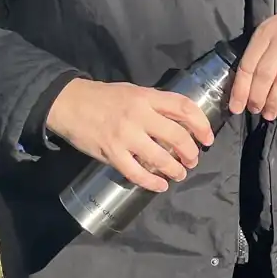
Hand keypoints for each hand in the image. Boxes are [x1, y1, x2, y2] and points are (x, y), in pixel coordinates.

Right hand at [46, 78, 214, 192]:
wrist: (68, 103)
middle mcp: (139, 115)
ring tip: (179, 174)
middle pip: (176, 135)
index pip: (183, 107)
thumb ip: (155, 105)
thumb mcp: (133, 92)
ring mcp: (125, 136)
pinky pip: (137, 172)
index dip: (201, 124)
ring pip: (160, 157)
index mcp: (146, 97)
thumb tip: (179, 122)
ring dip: (175, 169)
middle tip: (193, 160)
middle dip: (190, 152)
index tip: (207, 138)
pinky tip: (159, 186)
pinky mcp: (112, 153)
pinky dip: (152, 182)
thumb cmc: (103, 97)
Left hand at [230, 0, 276, 119]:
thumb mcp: (271, 30)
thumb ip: (258, 52)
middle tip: (255, 110)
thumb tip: (244, 85)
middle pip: (264, 76)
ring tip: (269, 114)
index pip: (248, 65)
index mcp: (265, 34)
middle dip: (257, 98)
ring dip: (274, 103)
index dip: (240, 90)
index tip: (236, 107)